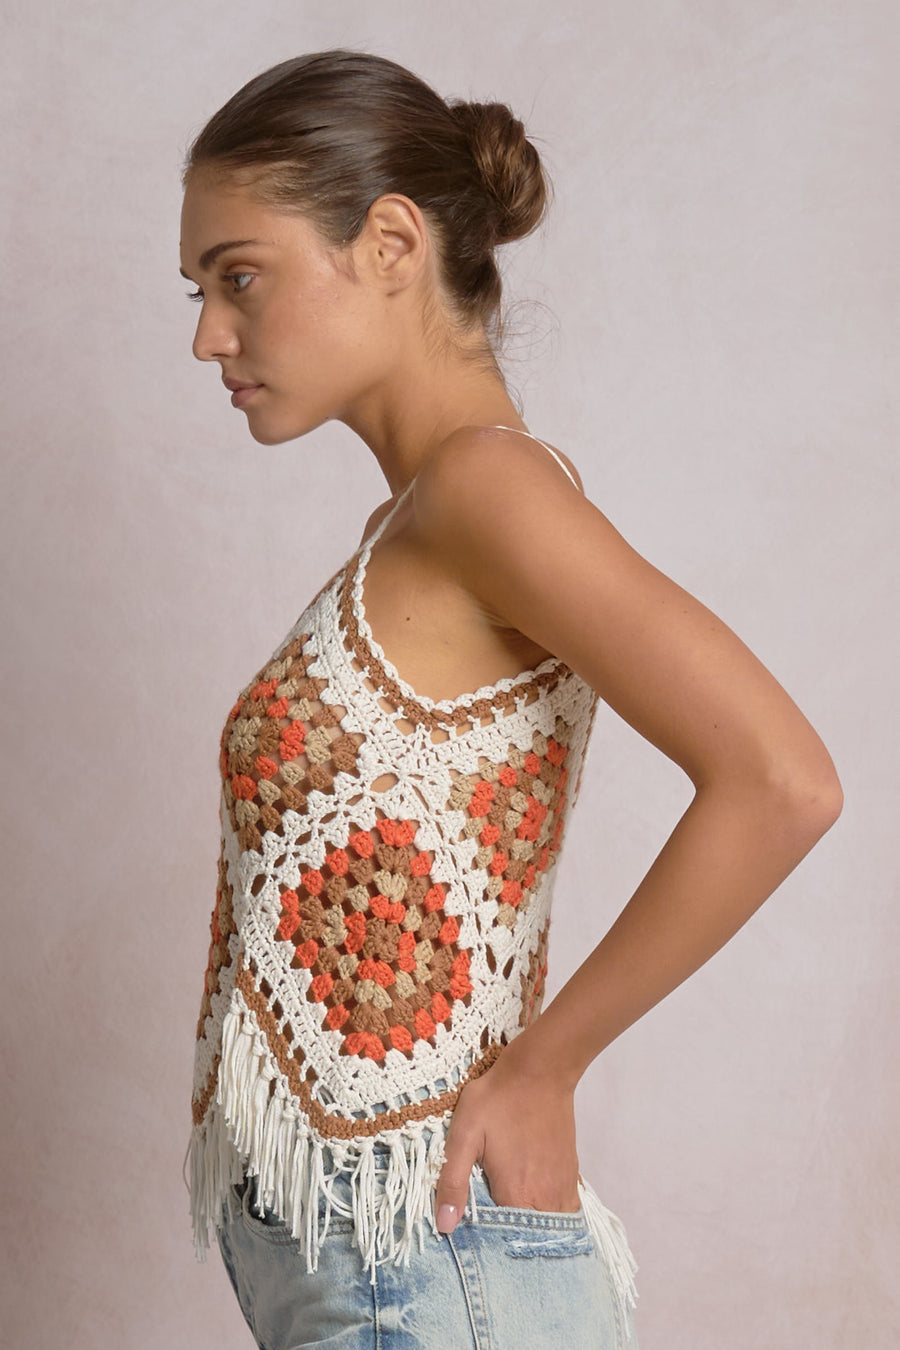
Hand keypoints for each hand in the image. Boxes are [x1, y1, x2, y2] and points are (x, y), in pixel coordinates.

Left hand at [434, 1034, 581, 1234]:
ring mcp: (562, 1188)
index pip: (502, 1241)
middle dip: (509, 1238)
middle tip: (489, 1223)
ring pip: (549, 1228)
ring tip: (510, 1217)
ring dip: (531, 1229)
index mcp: (516, 1194)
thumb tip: (445, 1225)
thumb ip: (453, 1181)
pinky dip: (550, 1215)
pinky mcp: (572, 1175)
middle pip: (527, 1238)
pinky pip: (565, 1211)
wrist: (541, 1071)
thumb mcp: (464, 1134)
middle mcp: (545, 1199)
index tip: (473, 1236)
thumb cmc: (498, 1099)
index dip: (486, 1244)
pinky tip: (533, 1203)